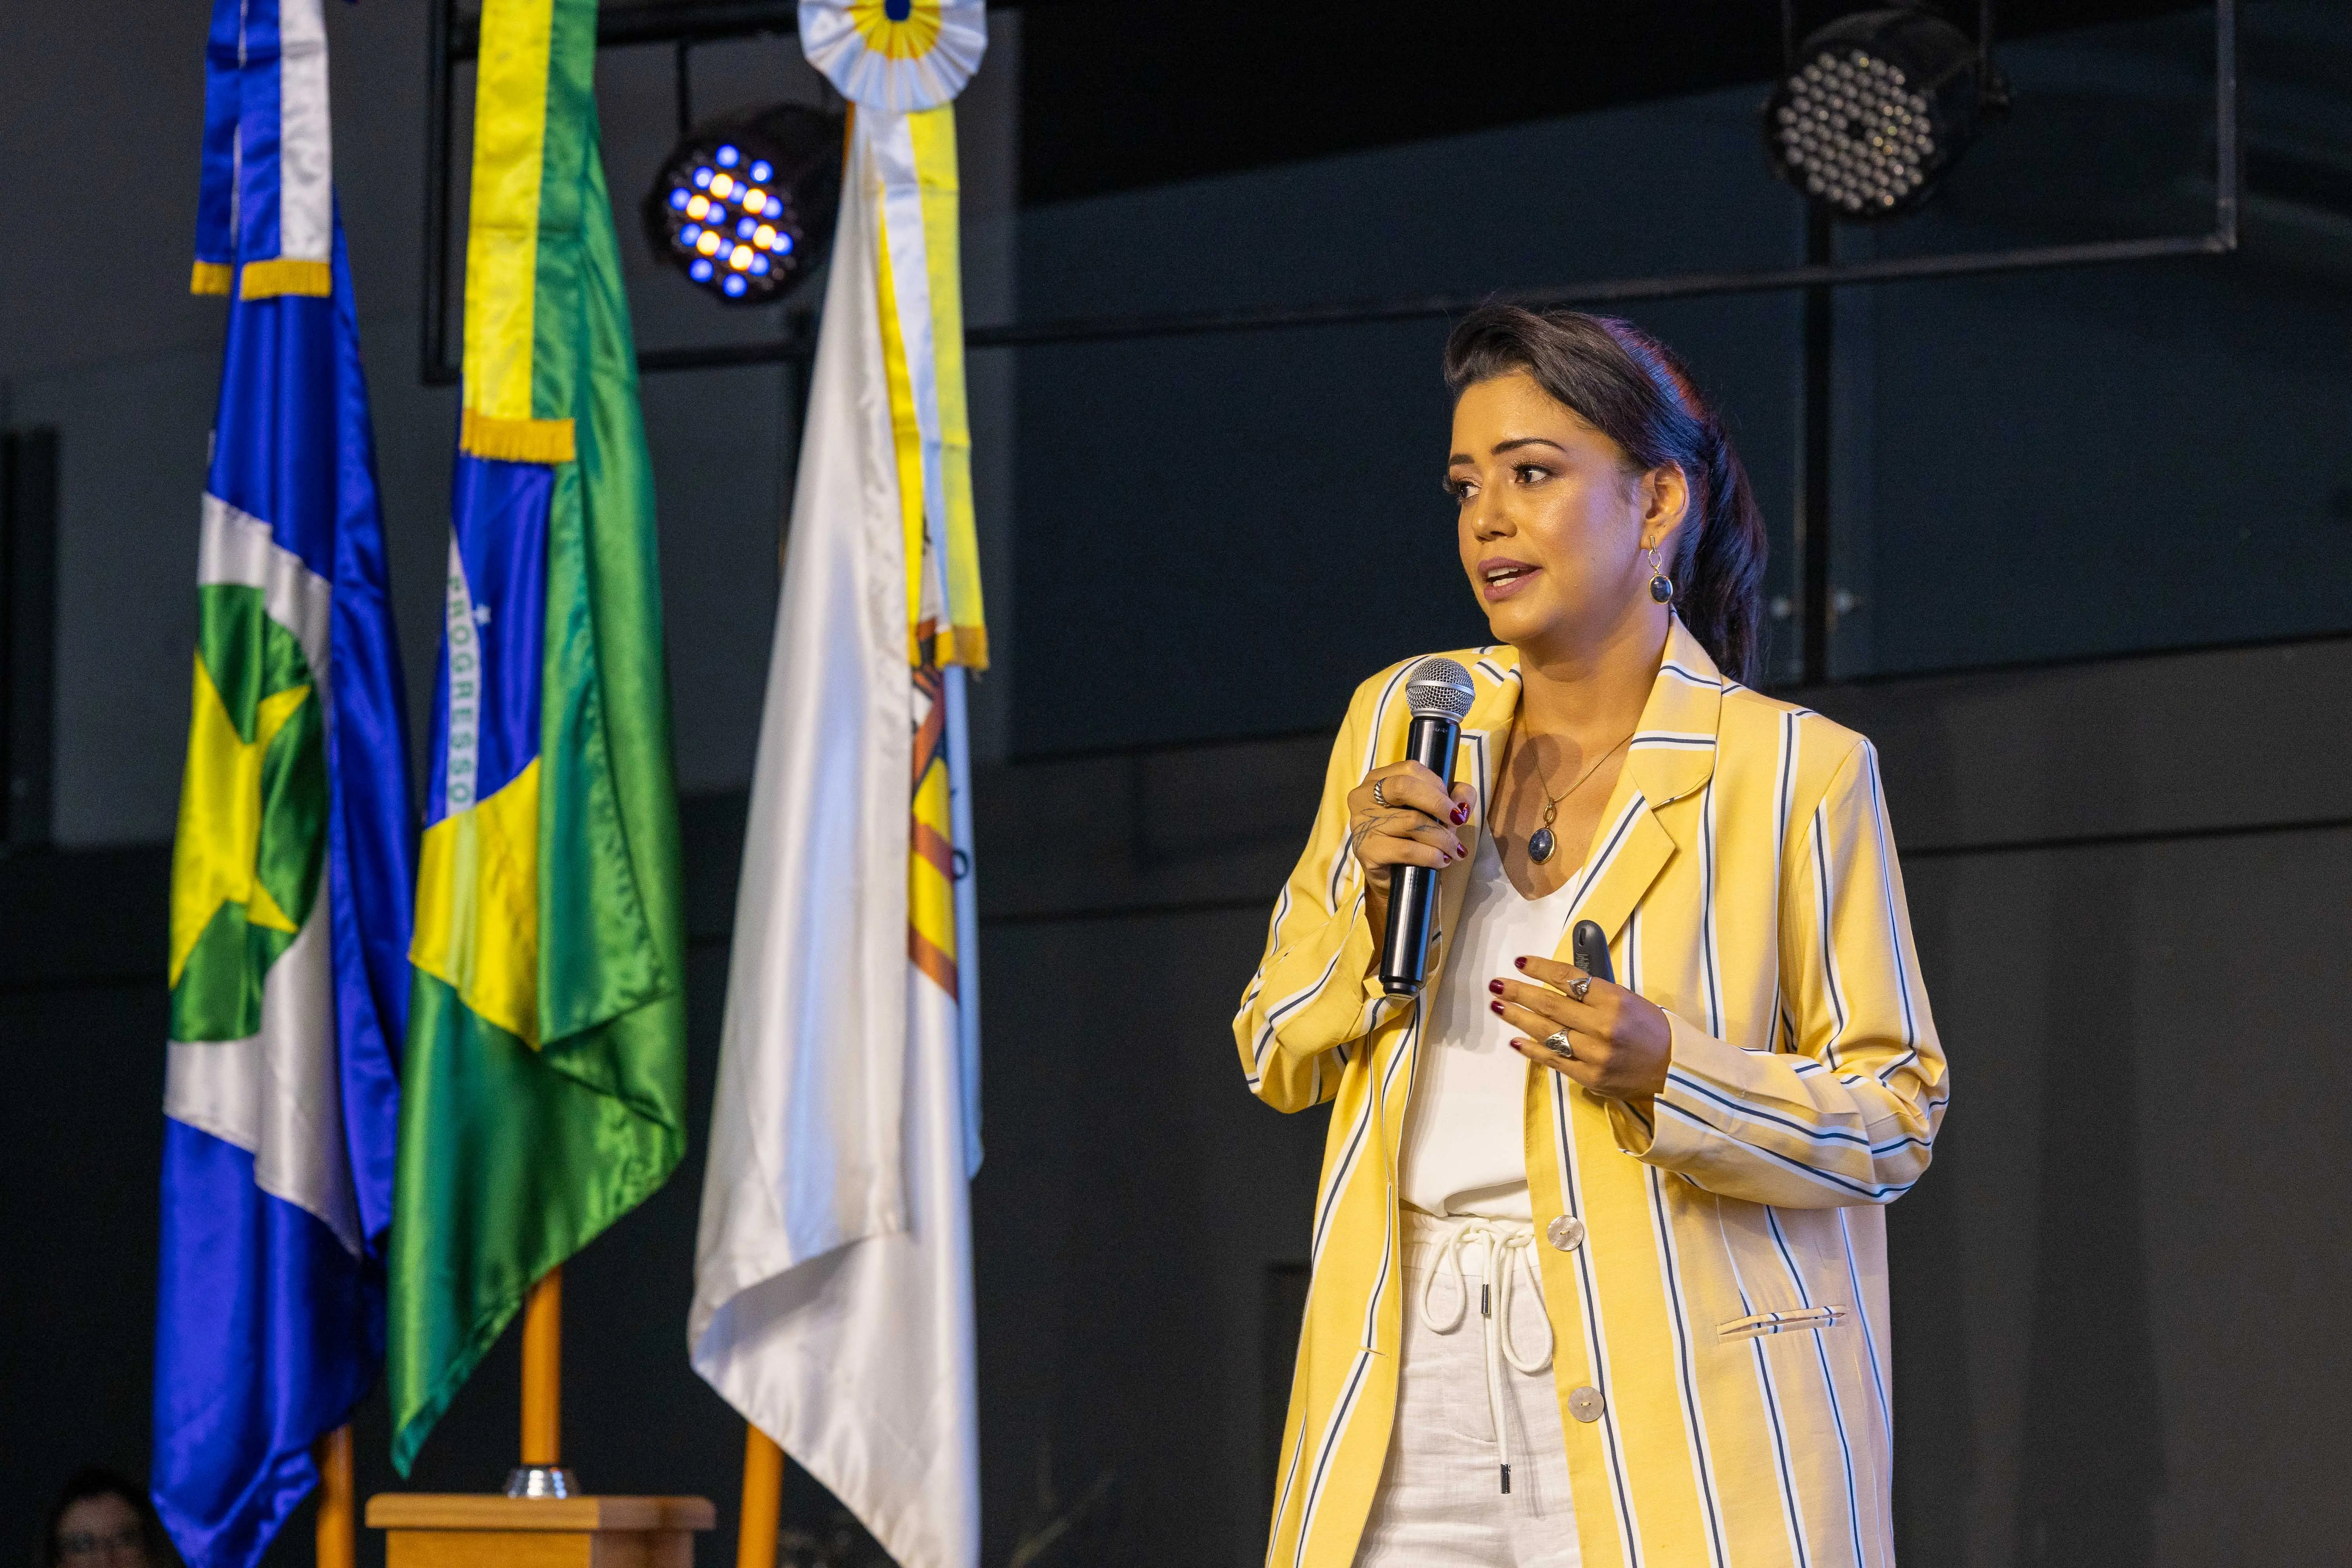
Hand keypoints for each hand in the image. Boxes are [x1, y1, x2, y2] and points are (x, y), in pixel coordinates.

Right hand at [1345, 762, 1473, 925]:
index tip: (1452, 805)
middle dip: (1439, 804)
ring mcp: (1361, 823)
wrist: (1396, 879)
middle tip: (1458, 822)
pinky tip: (1441, 861)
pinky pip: (1407, 849)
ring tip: (1454, 849)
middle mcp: (1363, 796)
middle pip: (1405, 787)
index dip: (1437, 785)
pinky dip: (1431, 855)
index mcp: (1377, 779)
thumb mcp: (1437, 811)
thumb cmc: (1414, 837)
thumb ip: (1456, 796)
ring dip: (1441, 837)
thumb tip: (1463, 802)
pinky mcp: (1366, 850)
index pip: (1410, 769)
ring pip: (1411, 821)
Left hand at [1490, 954, 1671, 1103]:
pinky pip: (1554, 1061)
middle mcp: (1603, 1027)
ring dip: (1518, 1018)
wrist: (1677, 1071)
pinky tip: (1515, 1040)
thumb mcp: (1629, 1000)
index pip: (1569, 979)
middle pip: (1551, 1005)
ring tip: (1498, 1006)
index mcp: (1615, 1001)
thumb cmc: (1652, 1030)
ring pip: (1547, 1033)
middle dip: (1520, 992)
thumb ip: (1595, 992)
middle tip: (1497, 983)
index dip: (1541, 969)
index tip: (1520, 962)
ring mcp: (1594, 1055)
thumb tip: (1556, 980)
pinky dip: (1532, 1049)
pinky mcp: (1590, 1078)